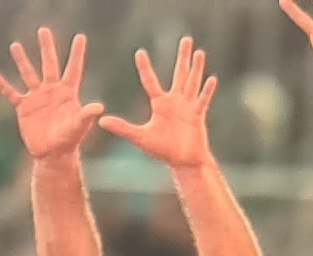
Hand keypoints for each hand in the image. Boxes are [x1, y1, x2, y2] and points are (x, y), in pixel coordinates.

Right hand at [0, 29, 106, 160]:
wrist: (52, 153)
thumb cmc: (69, 140)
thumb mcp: (79, 126)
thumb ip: (86, 115)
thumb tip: (98, 107)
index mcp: (68, 92)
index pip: (73, 68)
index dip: (77, 53)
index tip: (80, 36)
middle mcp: (52, 90)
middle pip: (49, 64)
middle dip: (47, 48)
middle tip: (43, 30)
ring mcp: (37, 98)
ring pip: (28, 74)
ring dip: (22, 60)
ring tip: (16, 45)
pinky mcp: (23, 108)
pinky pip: (12, 93)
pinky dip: (3, 85)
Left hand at [97, 38, 218, 167]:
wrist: (183, 161)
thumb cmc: (163, 149)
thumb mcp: (140, 137)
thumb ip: (122, 128)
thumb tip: (101, 121)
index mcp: (161, 104)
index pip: (150, 81)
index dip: (145, 67)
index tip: (140, 52)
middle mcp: (176, 101)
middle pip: (179, 74)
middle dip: (182, 57)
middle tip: (185, 38)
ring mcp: (189, 106)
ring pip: (193, 82)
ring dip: (196, 68)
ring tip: (198, 52)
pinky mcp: (198, 115)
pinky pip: (202, 101)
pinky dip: (206, 91)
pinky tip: (211, 79)